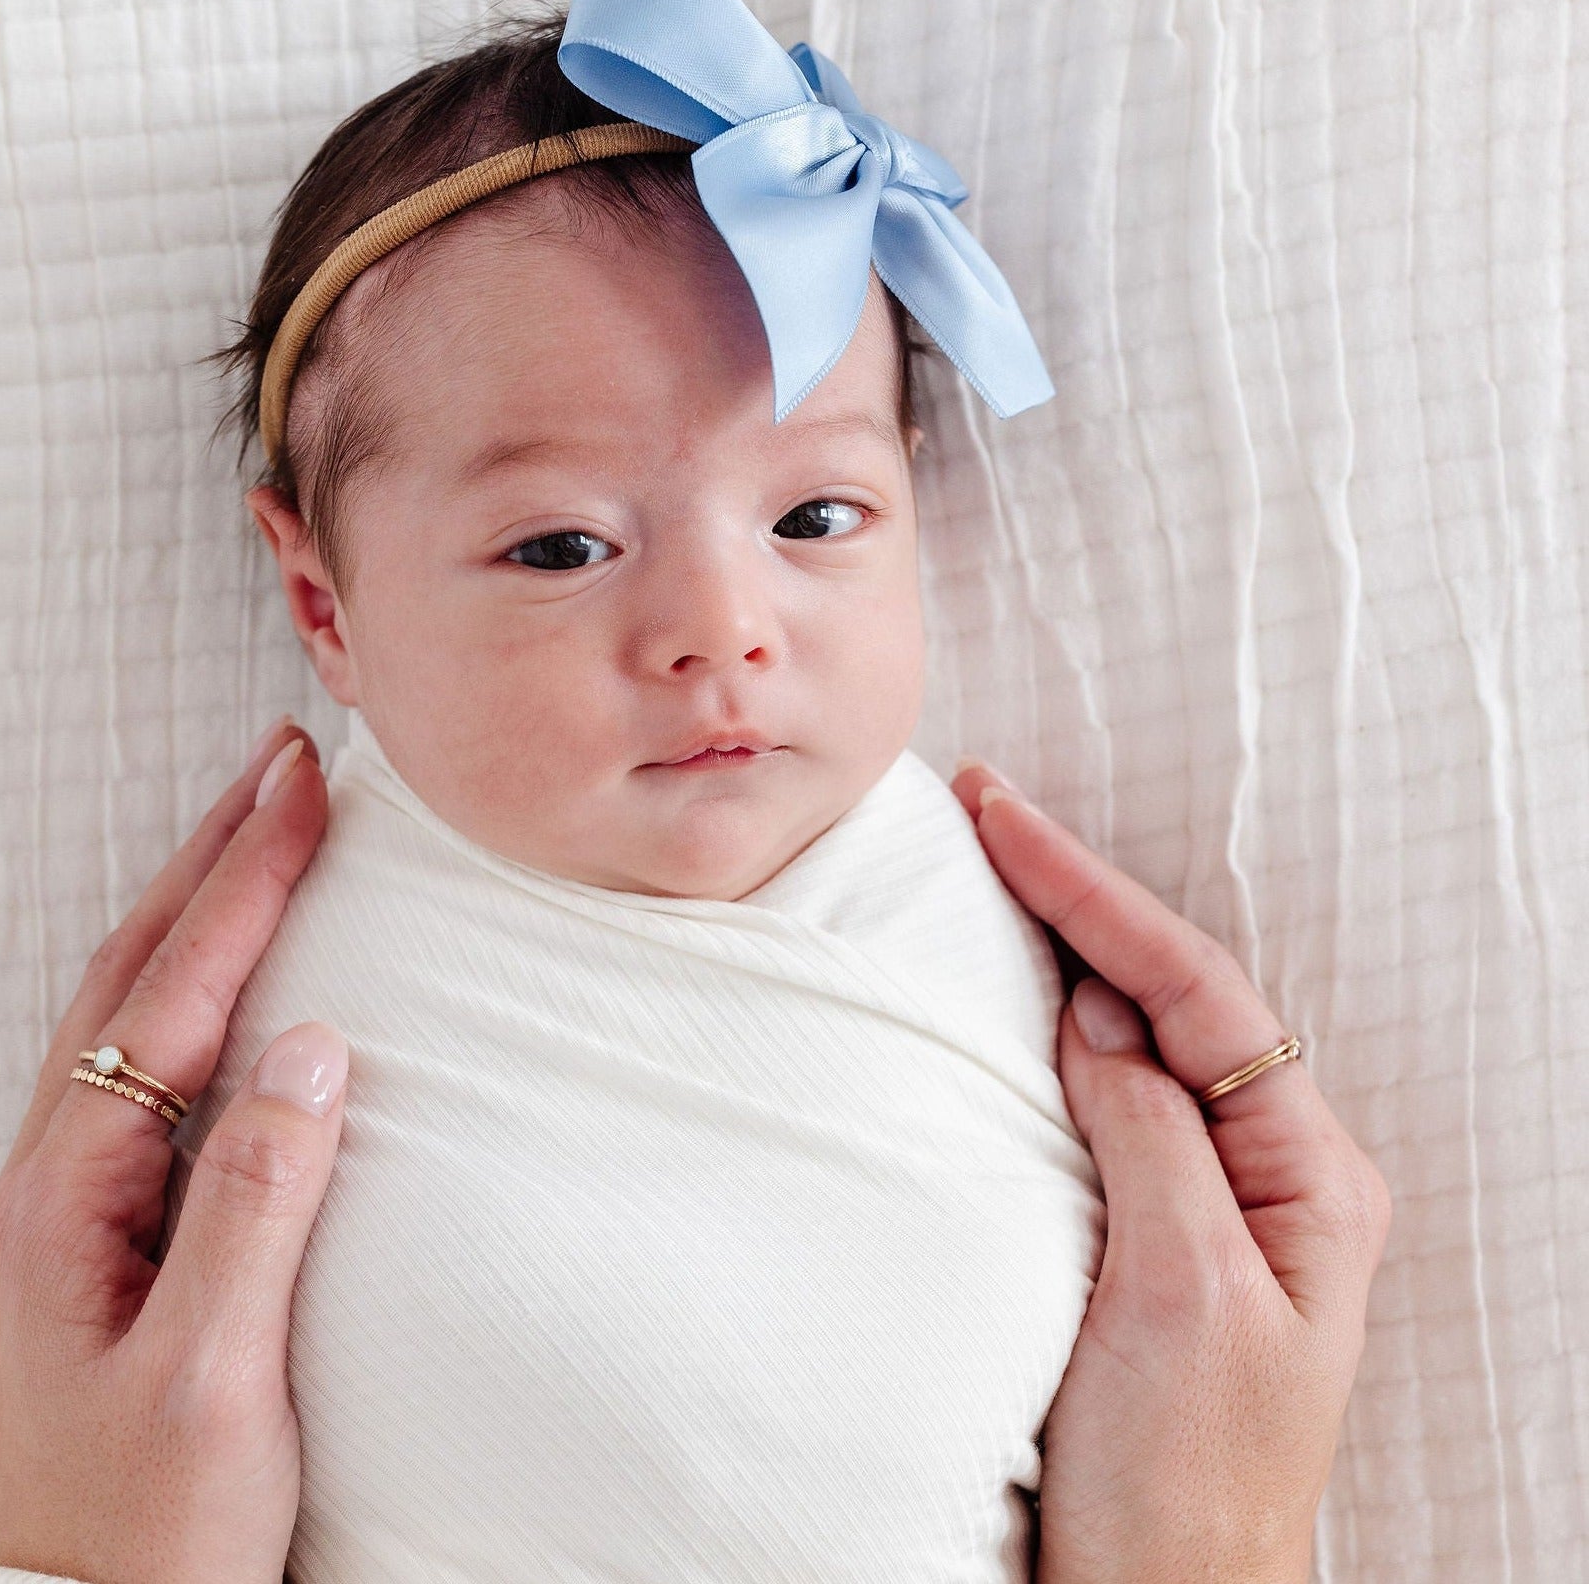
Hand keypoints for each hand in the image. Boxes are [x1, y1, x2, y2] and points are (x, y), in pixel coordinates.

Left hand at [0, 719, 346, 1583]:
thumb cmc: (155, 1535)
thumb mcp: (218, 1381)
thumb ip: (259, 1205)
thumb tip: (309, 1045)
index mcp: (63, 1204)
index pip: (166, 1005)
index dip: (239, 888)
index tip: (298, 790)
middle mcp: (44, 1183)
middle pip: (129, 978)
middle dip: (208, 859)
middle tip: (278, 762)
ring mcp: (59, 1205)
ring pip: (125, 1012)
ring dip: (193, 908)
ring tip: (255, 827)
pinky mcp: (91, 1231)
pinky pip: (137, 1066)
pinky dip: (186, 984)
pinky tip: (223, 966)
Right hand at [950, 760, 1390, 1583]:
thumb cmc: (1182, 1482)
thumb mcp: (1179, 1294)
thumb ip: (1149, 1133)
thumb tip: (1101, 1011)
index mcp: (1305, 1177)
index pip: (1192, 990)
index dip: (1091, 892)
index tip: (1003, 816)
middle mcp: (1271, 1173)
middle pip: (1172, 993)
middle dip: (1080, 896)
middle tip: (987, 809)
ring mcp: (1214, 1203)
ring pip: (1142, 1038)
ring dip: (1070, 950)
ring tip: (999, 870)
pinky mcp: (1156, 1236)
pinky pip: (1111, 1101)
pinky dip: (1056, 1032)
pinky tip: (1021, 1002)